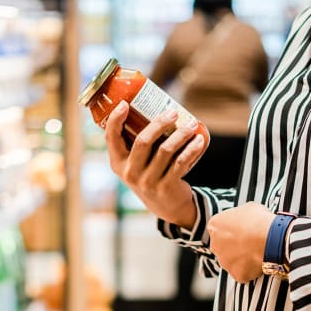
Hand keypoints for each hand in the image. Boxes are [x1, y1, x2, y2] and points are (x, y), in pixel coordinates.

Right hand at [105, 101, 206, 228]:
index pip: (111, 139)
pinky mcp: (166, 187)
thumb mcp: (137, 163)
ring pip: (165, 150)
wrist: (167, 206)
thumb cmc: (151, 174)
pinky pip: (180, 163)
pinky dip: (191, 149)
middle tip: (173, 112)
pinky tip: (199, 140)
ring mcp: (147, 182)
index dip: (115, 120)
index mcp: (118, 163)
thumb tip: (152, 105)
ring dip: (181, 134)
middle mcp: (130, 173)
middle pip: (143, 141)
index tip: (124, 104)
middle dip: (159, 123)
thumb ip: (138, 142)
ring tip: (191, 124)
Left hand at [208, 202, 273, 283]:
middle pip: (223, 246)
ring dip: (241, 258)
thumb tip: (244, 218)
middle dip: (234, 245)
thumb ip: (240, 215)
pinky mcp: (235, 274)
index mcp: (215, 225)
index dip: (232, 229)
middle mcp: (215, 245)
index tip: (243, 230)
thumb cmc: (259, 220)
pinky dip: (250, 269)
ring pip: (231, 261)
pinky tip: (259, 261)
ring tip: (256, 251)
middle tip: (250, 241)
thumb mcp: (248, 208)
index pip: (219, 228)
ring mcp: (224, 261)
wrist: (271, 238)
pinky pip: (242, 272)